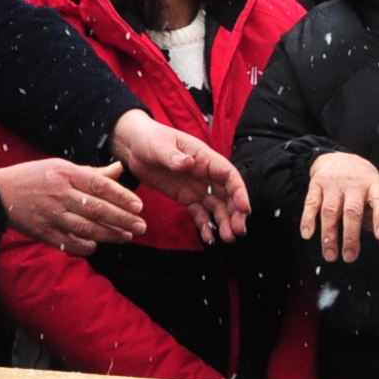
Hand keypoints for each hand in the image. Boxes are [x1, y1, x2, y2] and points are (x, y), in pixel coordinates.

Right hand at [0, 157, 149, 252]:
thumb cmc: (34, 176)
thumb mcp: (61, 167)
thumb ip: (92, 172)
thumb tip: (120, 168)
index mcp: (65, 174)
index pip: (99, 186)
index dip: (121, 197)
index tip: (139, 206)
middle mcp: (59, 194)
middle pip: (97, 209)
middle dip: (122, 219)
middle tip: (141, 226)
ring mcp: (51, 215)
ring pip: (86, 228)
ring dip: (109, 234)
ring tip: (127, 236)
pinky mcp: (43, 233)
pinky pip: (69, 243)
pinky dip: (85, 246)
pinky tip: (97, 245)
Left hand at [112, 111, 247, 240]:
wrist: (134, 147)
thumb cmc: (150, 139)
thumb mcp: (160, 146)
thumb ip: (174, 157)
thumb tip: (188, 163)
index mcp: (204, 158)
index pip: (228, 175)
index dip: (239, 192)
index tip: (244, 209)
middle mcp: (205, 174)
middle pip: (227, 195)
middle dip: (235, 213)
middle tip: (238, 231)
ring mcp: (197, 187)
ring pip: (217, 206)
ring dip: (224, 222)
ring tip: (227, 239)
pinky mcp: (186, 197)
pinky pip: (199, 213)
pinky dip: (205, 225)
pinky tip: (209, 238)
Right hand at [300, 150, 378, 262]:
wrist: (337, 158)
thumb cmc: (361, 183)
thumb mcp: (376, 193)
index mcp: (374, 185)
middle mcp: (354, 183)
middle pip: (352, 211)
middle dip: (351, 236)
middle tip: (350, 257)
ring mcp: (334, 183)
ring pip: (330, 210)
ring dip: (329, 235)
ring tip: (331, 255)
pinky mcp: (316, 184)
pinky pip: (311, 204)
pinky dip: (308, 220)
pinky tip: (308, 235)